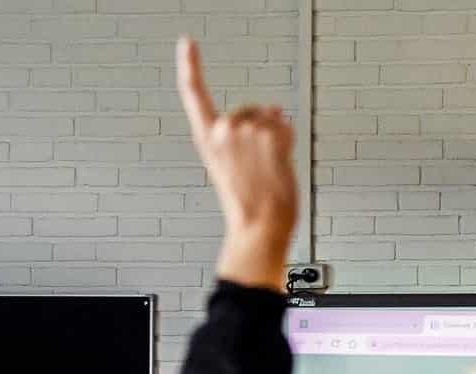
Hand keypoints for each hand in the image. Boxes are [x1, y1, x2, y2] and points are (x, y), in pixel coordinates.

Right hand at [176, 36, 297, 290]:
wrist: (259, 227)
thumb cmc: (248, 205)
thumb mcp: (235, 166)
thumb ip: (247, 134)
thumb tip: (277, 108)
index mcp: (206, 138)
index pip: (194, 94)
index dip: (190, 66)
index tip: (187, 43)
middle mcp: (223, 129)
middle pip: (250, 110)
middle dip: (260, 130)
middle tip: (258, 166)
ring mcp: (247, 130)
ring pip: (271, 118)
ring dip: (276, 139)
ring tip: (268, 169)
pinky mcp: (270, 135)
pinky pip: (286, 127)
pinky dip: (288, 142)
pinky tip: (279, 163)